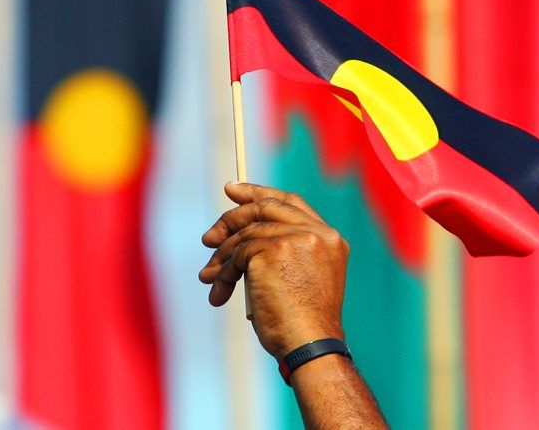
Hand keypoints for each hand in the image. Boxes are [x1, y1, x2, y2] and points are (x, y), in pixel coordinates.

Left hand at [199, 182, 349, 358]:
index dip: (259, 193)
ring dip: (222, 257)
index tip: (233, 191)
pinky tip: (218, 293)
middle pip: (265, 208)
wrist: (309, 346)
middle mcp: (316, 232)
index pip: (290, 202)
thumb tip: (238, 235)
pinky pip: (236, 254)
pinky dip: (223, 273)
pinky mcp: (272, 249)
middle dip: (231, 219)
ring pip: (245, 234)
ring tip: (209, 278)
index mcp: (329, 238)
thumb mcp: (301, 279)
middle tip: (208, 237)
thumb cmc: (303, 325)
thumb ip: (282, 251)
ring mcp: (295, 238)